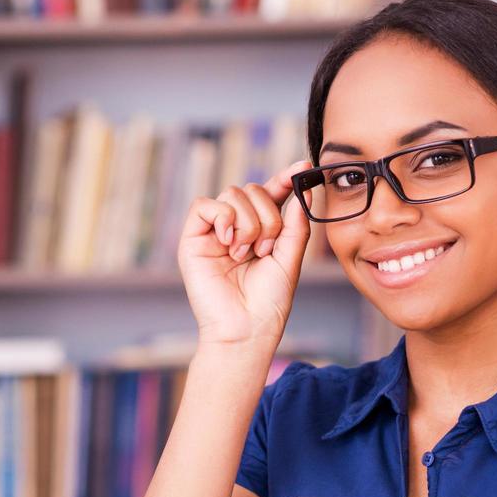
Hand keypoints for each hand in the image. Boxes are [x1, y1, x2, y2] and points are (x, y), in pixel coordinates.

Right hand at [177, 159, 315, 348]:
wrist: (246, 329)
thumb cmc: (268, 302)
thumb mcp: (290, 258)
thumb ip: (296, 224)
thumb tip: (302, 189)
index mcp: (260, 231)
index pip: (271, 194)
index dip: (285, 177)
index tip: (303, 167)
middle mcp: (236, 227)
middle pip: (252, 189)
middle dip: (267, 217)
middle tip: (265, 250)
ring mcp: (214, 231)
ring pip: (232, 194)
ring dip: (248, 223)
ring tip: (246, 254)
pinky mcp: (193, 239)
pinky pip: (205, 205)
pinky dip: (223, 218)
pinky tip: (229, 242)